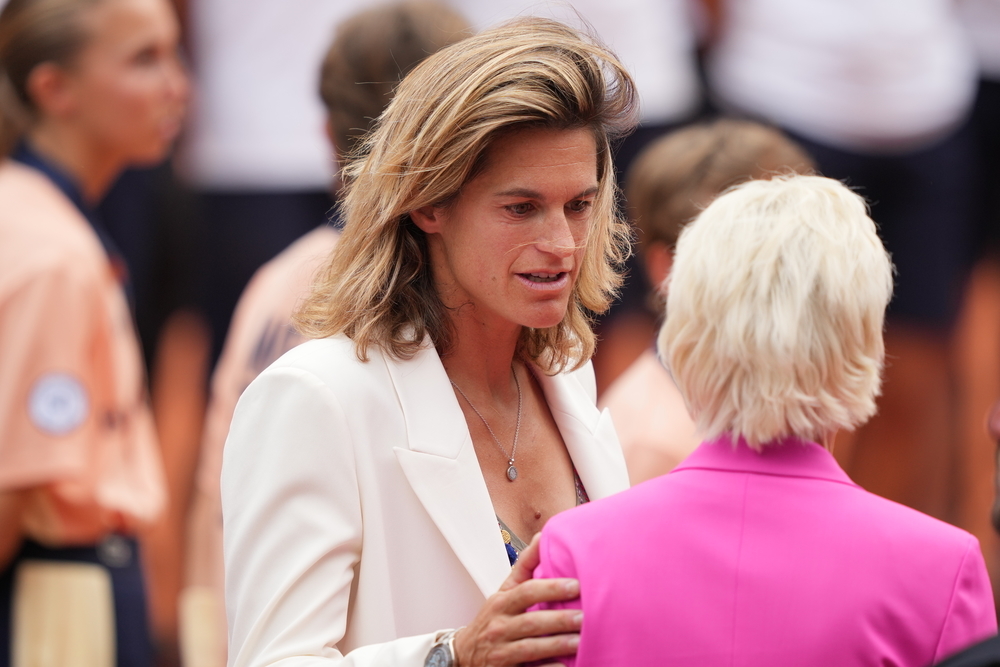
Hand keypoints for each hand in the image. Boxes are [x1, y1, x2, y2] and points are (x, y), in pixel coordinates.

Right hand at [453, 533, 581, 666]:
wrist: (464, 654)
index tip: (576, 586)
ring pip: (530, 648)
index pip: (526, 592)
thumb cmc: (493, 619)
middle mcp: (499, 626)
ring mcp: (501, 652)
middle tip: (584, 617)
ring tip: (580, 642)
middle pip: (531, 622)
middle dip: (558, 620)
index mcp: (501, 603)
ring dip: (556, 645)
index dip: (551, 588)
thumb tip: (542, 535)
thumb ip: (525, 566)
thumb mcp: (504, 591)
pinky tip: (564, 666)